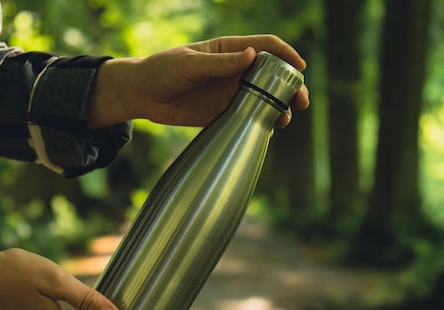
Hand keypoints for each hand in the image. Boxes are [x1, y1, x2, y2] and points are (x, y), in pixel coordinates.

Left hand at [87, 35, 308, 128]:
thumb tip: (250, 56)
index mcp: (228, 50)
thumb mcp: (188, 63)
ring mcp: (230, 92)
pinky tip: (269, 129)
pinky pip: (248, 116)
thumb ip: (219, 63)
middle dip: (290, 86)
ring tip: (285, 119)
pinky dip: (262, 122)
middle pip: (271, 75)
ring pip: (263, 98)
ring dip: (279, 107)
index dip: (285, 54)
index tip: (299, 67)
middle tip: (301, 100)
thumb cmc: (161, 70)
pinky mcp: (223, 112)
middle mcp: (234, 70)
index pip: (264, 47)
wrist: (142, 95)